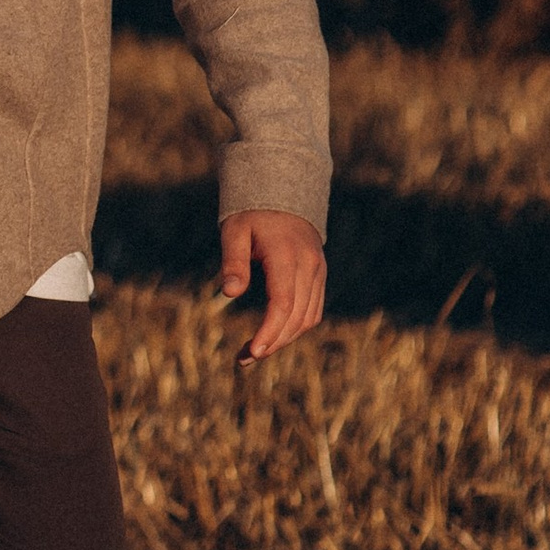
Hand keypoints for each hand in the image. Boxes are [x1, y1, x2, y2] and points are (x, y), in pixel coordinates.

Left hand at [218, 210, 325, 363]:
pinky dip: (296, 327)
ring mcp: (318, 271)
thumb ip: (233, 261)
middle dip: (272, 342)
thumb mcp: (234, 230)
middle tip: (244, 358)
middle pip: (297, 317)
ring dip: (284, 339)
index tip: (252, 352)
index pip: (283, 304)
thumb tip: (230, 294)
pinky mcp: (319, 275)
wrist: (282, 192)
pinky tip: (274, 335)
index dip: (269, 332)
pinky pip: (313, 310)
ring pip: (308, 318)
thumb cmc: (251, 213)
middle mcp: (309, 266)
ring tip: (254, 351)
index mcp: (286, 255)